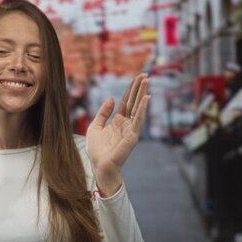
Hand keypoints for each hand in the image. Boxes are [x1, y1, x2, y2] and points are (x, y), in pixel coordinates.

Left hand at [86, 74, 149, 194]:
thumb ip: (103, 113)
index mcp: (118, 121)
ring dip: (143, 94)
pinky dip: (143, 109)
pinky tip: (146, 98)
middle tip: (145, 75)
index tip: (137, 77)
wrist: (99, 166)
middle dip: (139, 88)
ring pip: (138, 108)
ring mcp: (131, 129)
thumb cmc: (97, 150)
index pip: (127, 102)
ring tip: (146, 81)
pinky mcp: (133, 136)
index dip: (131, 89)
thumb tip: (111, 98)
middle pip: (134, 102)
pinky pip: (139, 120)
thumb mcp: (95, 126)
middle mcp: (126, 124)